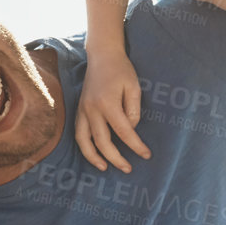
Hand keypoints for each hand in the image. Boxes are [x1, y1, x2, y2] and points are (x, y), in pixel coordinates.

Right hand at [75, 51, 149, 171]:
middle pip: (103, 142)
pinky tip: (94, 154)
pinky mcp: (79, 110)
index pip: (124, 132)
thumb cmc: (121, 70)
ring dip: (93, 157)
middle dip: (116, 158)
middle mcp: (92, 110)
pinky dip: (85, 147)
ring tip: (105, 168)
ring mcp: (83, 110)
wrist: (102, 56)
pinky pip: (79, 133)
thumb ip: (133, 111)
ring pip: (84, 141)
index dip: (136, 146)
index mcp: (107, 103)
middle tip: (128, 169)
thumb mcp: (134, 87)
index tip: (146, 155)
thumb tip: (130, 129)